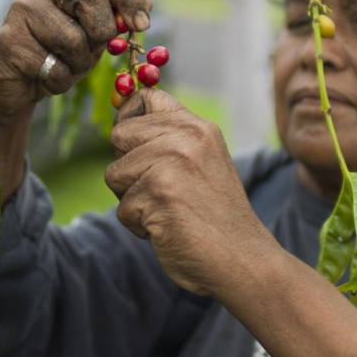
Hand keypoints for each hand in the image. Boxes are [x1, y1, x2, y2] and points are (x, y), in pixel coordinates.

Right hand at [0, 0, 151, 124]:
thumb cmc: (56, 58)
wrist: (8, 85)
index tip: (142, 25)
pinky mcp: (8, 40)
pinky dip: (58, 82)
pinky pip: (54, 67)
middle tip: (90, 51)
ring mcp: (21, 10)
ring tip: (61, 67)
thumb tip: (146, 8)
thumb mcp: (91, 39)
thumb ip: (114, 22)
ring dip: (77, 66)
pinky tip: (43, 77)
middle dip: (101, 33)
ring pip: (73, 39)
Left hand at [104, 89, 278, 296]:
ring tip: (168, 210)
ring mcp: (172, 164)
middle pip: (119, 135)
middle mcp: (186, 138)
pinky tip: (170, 228)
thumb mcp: (203, 161)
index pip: (145, 97)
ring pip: (114, 174)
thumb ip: (171, 139)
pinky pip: (122, 209)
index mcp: (198, 127)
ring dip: (132, 200)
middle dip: (128, 167)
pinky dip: (139, 226)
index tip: (135, 143)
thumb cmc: (215, 215)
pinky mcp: (158, 195)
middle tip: (161, 189)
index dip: (129, 118)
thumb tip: (120, 123)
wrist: (242, 259)